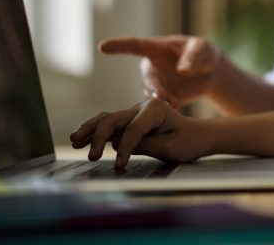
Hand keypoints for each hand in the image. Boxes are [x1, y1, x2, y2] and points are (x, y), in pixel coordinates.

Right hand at [69, 99, 209, 168]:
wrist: (199, 136)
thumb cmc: (189, 141)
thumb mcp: (171, 147)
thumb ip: (145, 144)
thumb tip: (119, 144)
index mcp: (155, 109)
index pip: (133, 129)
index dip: (124, 148)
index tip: (119, 165)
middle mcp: (143, 107)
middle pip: (114, 119)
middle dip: (99, 137)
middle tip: (92, 156)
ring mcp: (136, 113)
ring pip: (107, 119)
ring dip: (90, 130)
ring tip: (74, 140)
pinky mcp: (132, 121)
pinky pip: (110, 124)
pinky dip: (95, 131)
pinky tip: (80, 139)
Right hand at [99, 35, 221, 107]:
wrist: (209, 72)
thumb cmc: (204, 52)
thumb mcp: (203, 48)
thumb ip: (193, 57)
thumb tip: (183, 70)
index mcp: (156, 48)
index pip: (135, 45)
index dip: (119, 46)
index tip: (102, 46)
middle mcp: (151, 67)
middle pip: (147, 78)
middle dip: (154, 88)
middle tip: (163, 97)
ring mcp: (156, 85)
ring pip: (151, 96)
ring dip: (160, 103)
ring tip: (174, 104)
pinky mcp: (162, 100)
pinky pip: (158, 108)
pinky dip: (164, 113)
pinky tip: (172, 116)